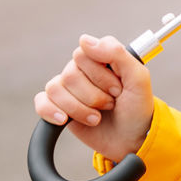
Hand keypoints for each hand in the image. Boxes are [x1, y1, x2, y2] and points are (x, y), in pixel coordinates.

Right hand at [35, 34, 153, 161]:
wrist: (130, 140)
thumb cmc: (136, 108)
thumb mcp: (138, 79)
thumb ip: (116, 53)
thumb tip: (84, 40)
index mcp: (102, 56)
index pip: (84, 53)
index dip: (101, 75)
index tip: (118, 89)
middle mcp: (83, 68)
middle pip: (70, 74)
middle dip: (94, 95)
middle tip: (111, 103)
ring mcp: (69, 87)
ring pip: (56, 89)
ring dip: (79, 109)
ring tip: (96, 117)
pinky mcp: (58, 106)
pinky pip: (42, 102)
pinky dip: (52, 112)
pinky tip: (65, 120)